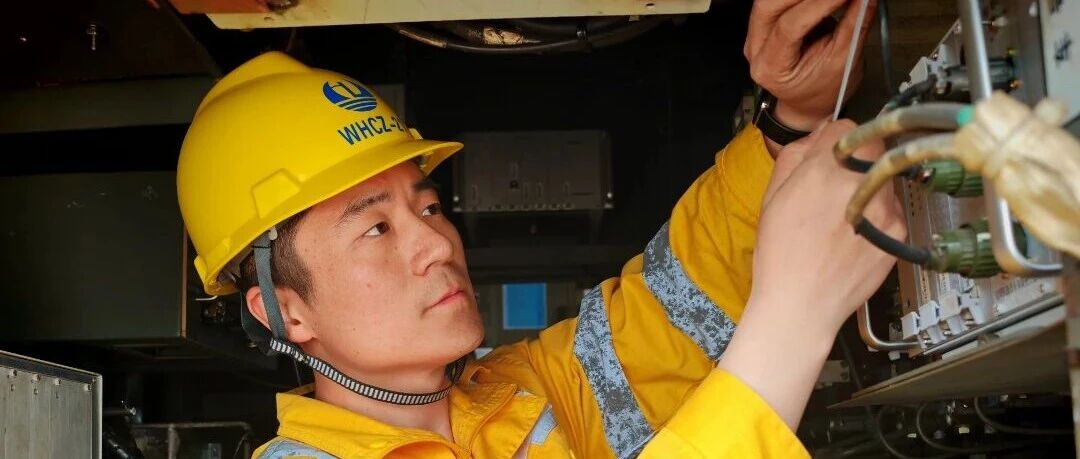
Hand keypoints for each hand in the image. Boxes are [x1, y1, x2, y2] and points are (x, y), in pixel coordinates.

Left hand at [745, 0, 877, 129]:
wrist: (809, 101)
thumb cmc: (825, 89)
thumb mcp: (845, 61)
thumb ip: (854, 25)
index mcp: (771, 68)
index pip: (789, 26)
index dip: (820, 3)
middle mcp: (755, 49)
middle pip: (769, 5)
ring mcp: (755, 34)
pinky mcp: (764, 22)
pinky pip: (779, 1)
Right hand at [753, 119, 904, 330]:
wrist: (801, 304)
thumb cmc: (781, 257)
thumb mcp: (771, 197)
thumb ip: (796, 156)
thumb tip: (819, 136)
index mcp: (824, 170)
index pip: (846, 128)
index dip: (835, 141)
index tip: (831, 153)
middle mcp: (860, 184)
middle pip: (871, 150)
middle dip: (855, 162)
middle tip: (836, 187)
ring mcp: (885, 209)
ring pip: (883, 179)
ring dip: (867, 188)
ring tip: (842, 219)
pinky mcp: (899, 232)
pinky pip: (891, 210)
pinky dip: (876, 217)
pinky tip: (853, 238)